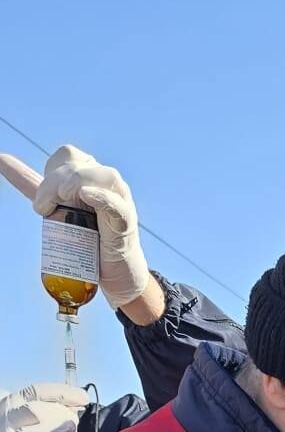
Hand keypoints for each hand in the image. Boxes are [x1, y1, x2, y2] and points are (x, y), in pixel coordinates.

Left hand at [0, 145, 149, 309]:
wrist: (115, 276)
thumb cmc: (91, 243)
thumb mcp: (58, 208)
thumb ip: (33, 186)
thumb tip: (2, 159)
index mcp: (90, 175)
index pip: (67, 155)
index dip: (50, 172)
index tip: (43, 201)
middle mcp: (106, 183)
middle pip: (77, 166)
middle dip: (52, 185)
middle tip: (42, 210)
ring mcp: (119, 200)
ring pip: (98, 176)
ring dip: (72, 185)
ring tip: (59, 204)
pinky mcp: (125, 222)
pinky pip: (114, 202)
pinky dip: (100, 196)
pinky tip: (86, 195)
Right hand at [0, 383, 87, 431]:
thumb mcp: (27, 426)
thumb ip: (48, 416)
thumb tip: (75, 406)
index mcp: (9, 409)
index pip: (34, 393)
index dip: (61, 393)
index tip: (83, 398)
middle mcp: (4, 426)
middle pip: (30, 411)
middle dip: (56, 412)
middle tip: (74, 420)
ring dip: (50, 431)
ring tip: (70, 427)